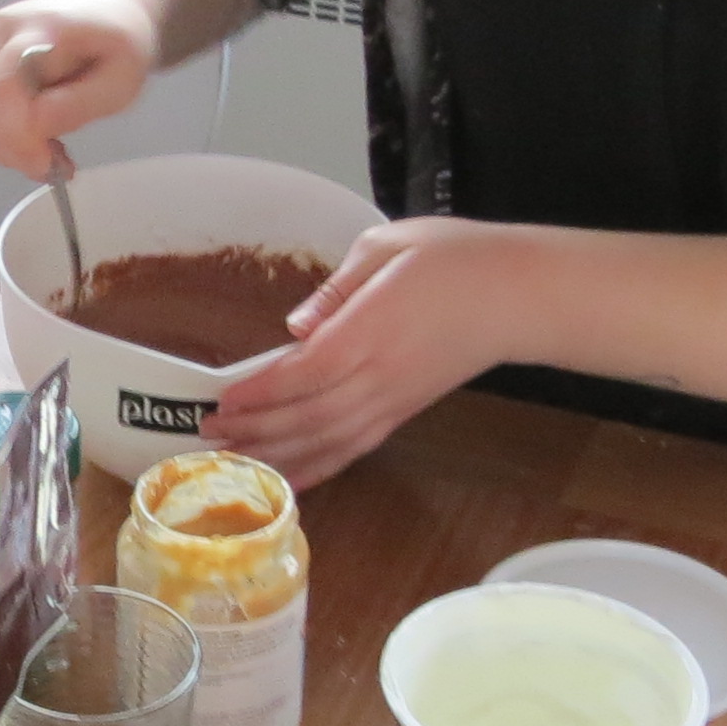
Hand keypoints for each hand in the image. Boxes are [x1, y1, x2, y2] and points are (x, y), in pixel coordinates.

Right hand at [0, 0, 155, 174]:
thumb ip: (78, 105)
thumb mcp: (121, 81)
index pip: (5, 93)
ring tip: (49, 149)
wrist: (102, 10)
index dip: (21, 140)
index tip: (56, 166)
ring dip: (7, 149)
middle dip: (16, 151)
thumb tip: (35, 128)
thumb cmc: (117, 45)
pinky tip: (32, 137)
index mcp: (41, 27)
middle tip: (57, 164)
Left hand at [201, 217, 546, 486]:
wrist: (519, 295)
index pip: (306, 373)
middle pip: (308, 417)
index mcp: (373, 330)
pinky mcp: (404, 411)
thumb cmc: (457, 259)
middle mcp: (381, 375)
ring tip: (232, 462)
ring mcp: (394, 400)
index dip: (261, 393)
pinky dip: (319, 468)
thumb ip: (336, 288)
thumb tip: (297, 326)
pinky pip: (354, 448)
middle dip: (255, 430)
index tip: (221, 400)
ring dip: (278, 456)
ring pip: (328, 442)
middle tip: (207, 435)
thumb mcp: (389, 245)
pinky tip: (290, 480)